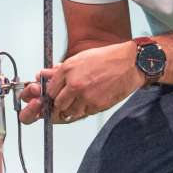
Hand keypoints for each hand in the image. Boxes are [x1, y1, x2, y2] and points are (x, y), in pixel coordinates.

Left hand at [17, 41, 142, 124]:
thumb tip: (43, 74)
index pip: (50, 90)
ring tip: (79, 101)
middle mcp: (74, 84)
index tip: (55, 96)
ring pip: (69, 112)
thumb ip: (60, 70)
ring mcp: (85, 96)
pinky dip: (85, 110)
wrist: (128, 64)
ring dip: (72, 109)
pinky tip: (90, 101)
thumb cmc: (105, 59)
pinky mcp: (96, 105)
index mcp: (67, 70)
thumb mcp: (79, 58)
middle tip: (65, 102)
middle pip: (57, 103)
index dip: (52, 95)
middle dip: (59, 104)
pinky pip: (84, 113)